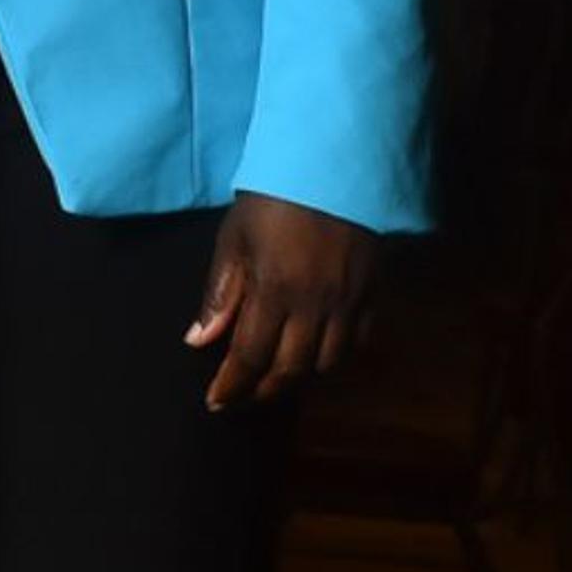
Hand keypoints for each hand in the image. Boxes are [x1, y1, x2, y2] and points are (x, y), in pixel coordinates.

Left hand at [190, 191, 374, 408]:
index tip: (216, 402)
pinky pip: (356, 343)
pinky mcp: (372, 295)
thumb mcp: (233, 240)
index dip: (233, 385)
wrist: (333, 169)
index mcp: (275, 292)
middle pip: (291, 369)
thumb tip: (198, 340)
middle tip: (242, 399)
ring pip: (326, 363)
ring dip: (298, 379)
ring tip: (274, 380)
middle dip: (263, 390)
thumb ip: (220, 293)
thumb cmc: (271, 200)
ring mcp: (348, 303)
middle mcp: (315, 306)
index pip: (251, 356)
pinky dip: (334, 359)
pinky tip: (316, 358)